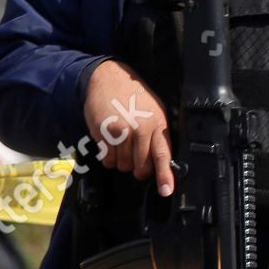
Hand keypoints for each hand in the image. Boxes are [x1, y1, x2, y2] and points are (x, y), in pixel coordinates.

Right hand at [83, 60, 174, 195]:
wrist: (108, 77)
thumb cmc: (134, 96)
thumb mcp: (155, 111)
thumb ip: (159, 134)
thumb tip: (162, 160)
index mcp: (158, 124)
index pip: (163, 155)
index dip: (165, 176)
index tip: (166, 191)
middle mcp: (140, 129)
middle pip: (140, 166)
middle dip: (139, 169)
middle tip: (136, 161)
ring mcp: (120, 132)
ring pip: (123, 165)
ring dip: (122, 162)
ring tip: (122, 146)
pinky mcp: (103, 133)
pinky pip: (107, 159)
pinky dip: (109, 158)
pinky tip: (111, 146)